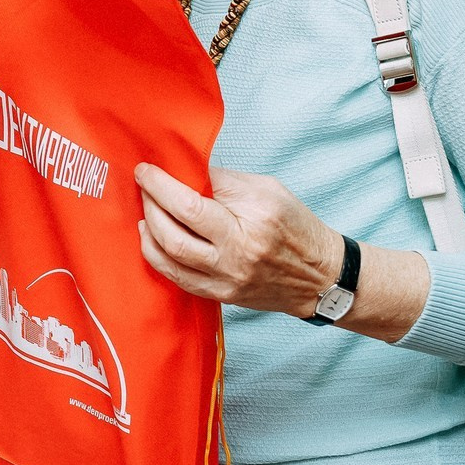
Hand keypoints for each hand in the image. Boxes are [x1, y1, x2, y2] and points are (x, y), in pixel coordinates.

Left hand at [135, 160, 431, 337]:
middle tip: (143, 185)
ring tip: (144, 210)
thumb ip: (225, 180)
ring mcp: (228, 277)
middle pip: (176, 226)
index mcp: (254, 218)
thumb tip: (185, 170)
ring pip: (170, 254)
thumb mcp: (269, 190)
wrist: (322, 277)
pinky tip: (152, 238)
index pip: (194, 198)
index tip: (145, 169)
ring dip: (148, 228)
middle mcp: (239, 250)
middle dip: (150, 202)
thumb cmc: (296, 226)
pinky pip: (177, 277)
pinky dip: (157, 256)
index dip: (162, 182)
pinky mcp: (222, 295)